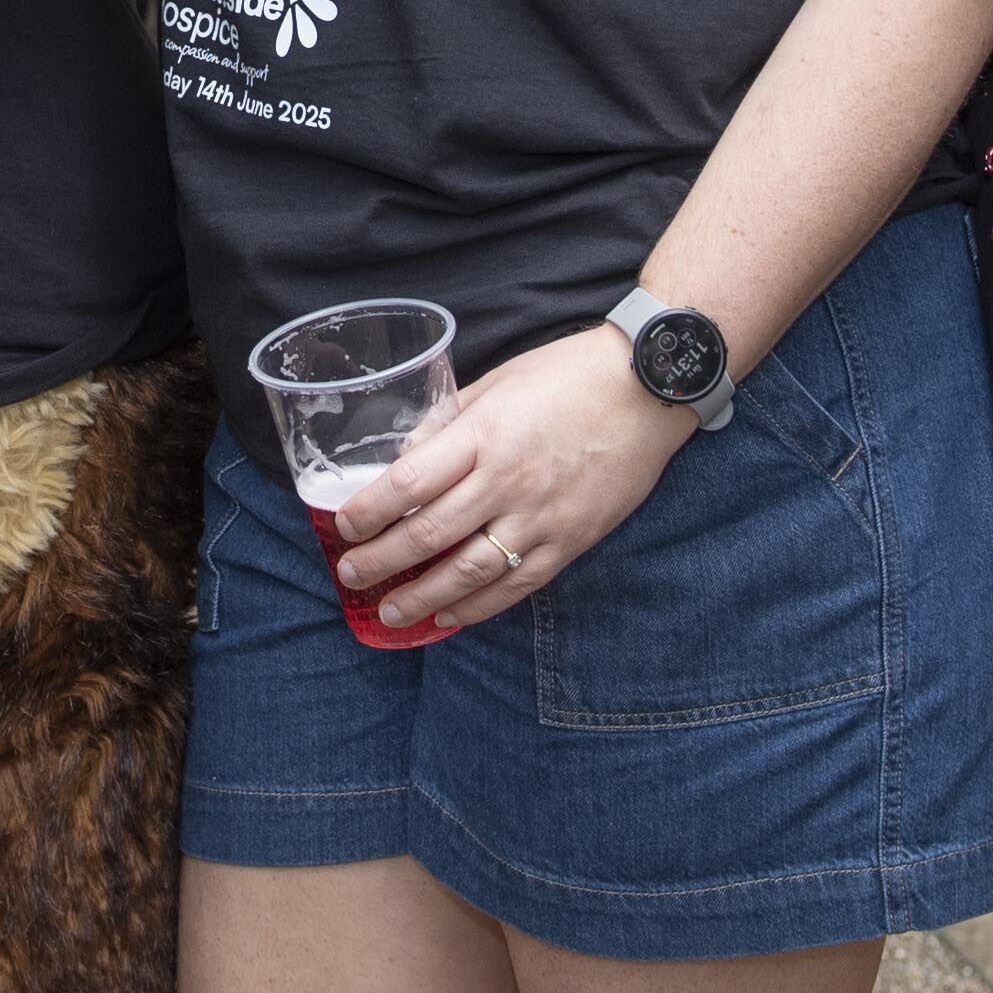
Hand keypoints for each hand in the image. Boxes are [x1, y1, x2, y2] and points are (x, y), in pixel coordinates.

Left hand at [330, 329, 697, 636]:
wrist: (648, 388)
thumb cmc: (569, 375)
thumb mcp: (497, 382)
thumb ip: (450, 423)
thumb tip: (405, 458)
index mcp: (484, 434)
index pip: (409, 484)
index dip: (370, 511)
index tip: (344, 525)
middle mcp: (508, 480)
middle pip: (430, 533)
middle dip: (381, 560)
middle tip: (351, 574)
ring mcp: (542, 516)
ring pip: (469, 571)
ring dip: (422, 597)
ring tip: (389, 612)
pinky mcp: (571, 540)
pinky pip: (517, 584)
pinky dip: (479, 607)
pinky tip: (448, 617)